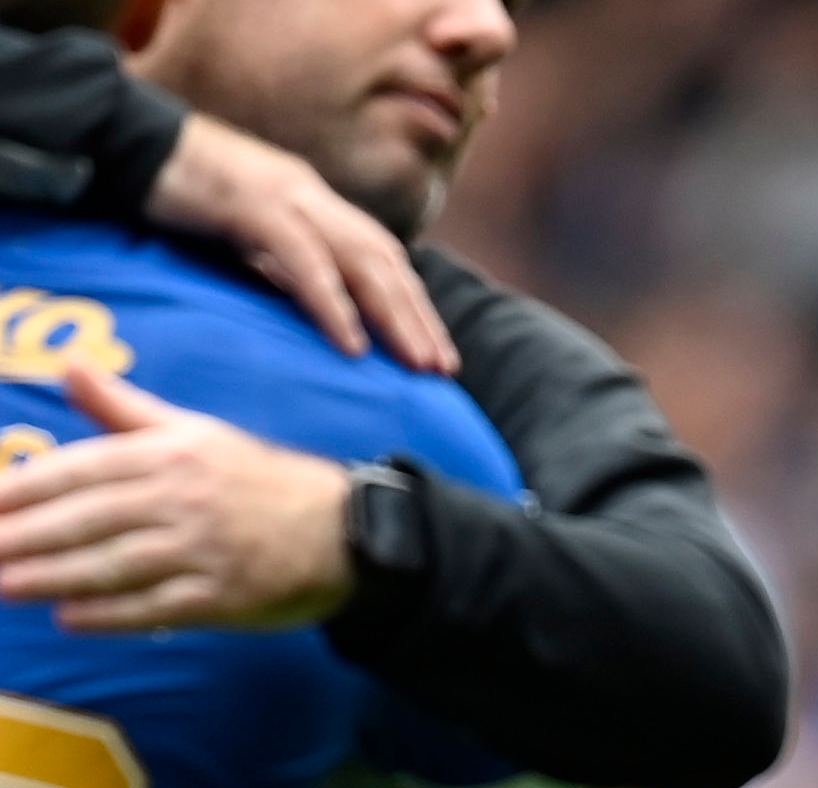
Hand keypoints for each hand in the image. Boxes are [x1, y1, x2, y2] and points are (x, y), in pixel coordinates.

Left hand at [0, 365, 354, 630]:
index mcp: (170, 454)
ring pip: (114, 565)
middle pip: (88, 520)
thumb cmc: (260, 480)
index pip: (81, 469)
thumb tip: (71, 367)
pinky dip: (111, 614)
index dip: (25, 488)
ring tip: (4, 585)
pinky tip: (70, 617)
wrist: (347, 529)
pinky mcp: (224, 595)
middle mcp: (183, 499)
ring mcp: (204, 550)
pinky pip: (157, 607)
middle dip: (26, 537)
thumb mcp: (196, 432)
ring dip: (54, 578)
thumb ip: (125, 408)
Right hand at [146, 114, 454, 373]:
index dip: (413, 304)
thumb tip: (318, 313)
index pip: (381, 256)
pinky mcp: (252, 205)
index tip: (435, 352)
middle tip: (443, 370)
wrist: (126, 138)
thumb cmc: (182, 191)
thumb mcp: (243, 232)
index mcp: (314, 203)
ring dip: (394, 316)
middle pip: (385, 261)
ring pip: (360, 259)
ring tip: (416, 363)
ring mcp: (285, 197)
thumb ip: (282, 264)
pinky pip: (304, 260)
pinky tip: (352, 343)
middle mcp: (312, 197)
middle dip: (418, 318)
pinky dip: (333, 303)